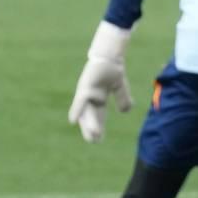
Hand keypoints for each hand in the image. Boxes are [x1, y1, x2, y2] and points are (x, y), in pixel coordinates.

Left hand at [67, 22, 133, 141]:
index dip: (99, 127)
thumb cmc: (112, 68)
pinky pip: (81, 101)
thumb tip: (124, 112)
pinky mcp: (85, 87)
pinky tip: (73, 121)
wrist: (110, 55)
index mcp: (99, 98)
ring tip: (92, 136)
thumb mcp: (120, 87)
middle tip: (93, 141)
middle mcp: (91, 97)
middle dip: (91, 129)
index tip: (99, 140)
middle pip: (90, 116)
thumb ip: (122, 99)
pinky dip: (77, 110)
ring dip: (89, 124)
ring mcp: (87, 93)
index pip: (98, 116)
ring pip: (87, 112)